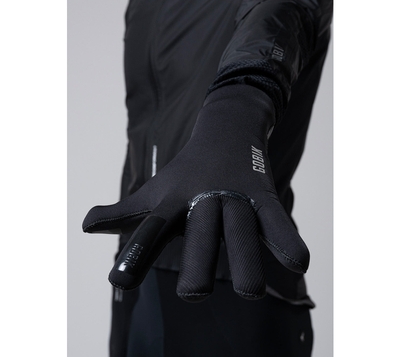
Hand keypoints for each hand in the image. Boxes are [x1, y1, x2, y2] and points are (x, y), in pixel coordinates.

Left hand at [82, 85, 309, 301]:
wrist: (226, 128)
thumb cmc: (186, 173)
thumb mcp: (155, 191)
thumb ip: (123, 213)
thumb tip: (84, 225)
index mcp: (173, 201)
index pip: (151, 229)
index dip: (136, 254)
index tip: (118, 282)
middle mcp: (203, 199)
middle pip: (200, 236)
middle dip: (197, 264)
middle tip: (192, 293)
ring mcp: (235, 197)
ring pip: (240, 232)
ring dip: (245, 262)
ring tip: (249, 293)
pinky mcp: (264, 196)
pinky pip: (278, 221)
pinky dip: (287, 239)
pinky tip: (297, 264)